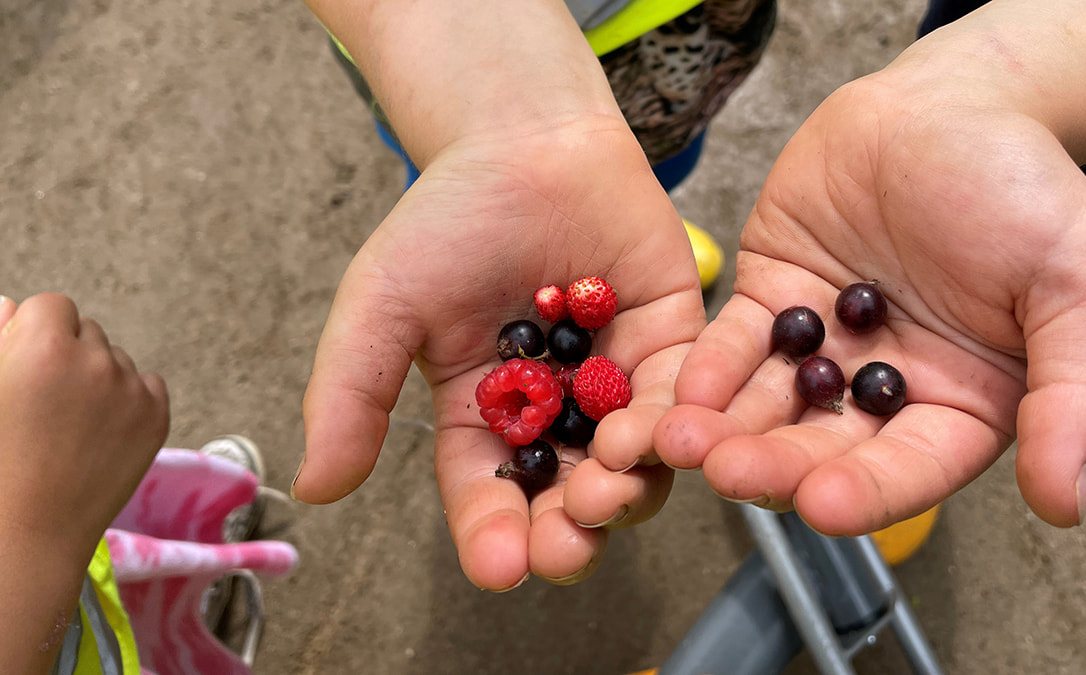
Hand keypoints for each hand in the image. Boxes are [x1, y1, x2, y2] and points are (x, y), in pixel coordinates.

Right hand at [0, 294, 169, 564]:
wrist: (26, 531)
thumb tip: (10, 305)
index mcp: (44, 345)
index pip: (53, 306)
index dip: (35, 333)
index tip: (23, 365)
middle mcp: (96, 360)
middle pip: (87, 331)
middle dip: (68, 354)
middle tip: (43, 403)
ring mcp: (132, 390)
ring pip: (117, 360)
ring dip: (98, 378)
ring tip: (67, 426)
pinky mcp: (156, 417)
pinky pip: (147, 386)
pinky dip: (129, 400)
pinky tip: (98, 432)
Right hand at [295, 119, 705, 589]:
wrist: (524, 141)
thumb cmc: (448, 220)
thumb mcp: (382, 306)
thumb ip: (350, 393)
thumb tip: (313, 488)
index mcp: (482, 414)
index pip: (487, 491)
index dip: (493, 534)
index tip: (500, 567)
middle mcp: (552, 410)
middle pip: (565, 493)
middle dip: (568, 530)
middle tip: (565, 547)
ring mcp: (614, 380)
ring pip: (631, 462)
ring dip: (623, 487)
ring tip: (606, 485)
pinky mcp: (671, 342)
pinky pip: (682, 398)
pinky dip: (674, 425)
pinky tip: (658, 435)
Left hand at [655, 62, 1085, 533]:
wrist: (956, 102)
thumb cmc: (1028, 189)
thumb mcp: (1082, 284)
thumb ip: (1078, 393)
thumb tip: (1066, 504)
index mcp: (958, 406)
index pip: (910, 468)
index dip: (870, 492)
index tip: (825, 505)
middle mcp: (882, 391)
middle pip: (824, 447)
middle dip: (775, 465)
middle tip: (731, 474)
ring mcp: (821, 349)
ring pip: (769, 405)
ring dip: (725, 430)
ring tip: (682, 442)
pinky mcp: (771, 301)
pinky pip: (736, 344)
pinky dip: (709, 368)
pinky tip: (684, 390)